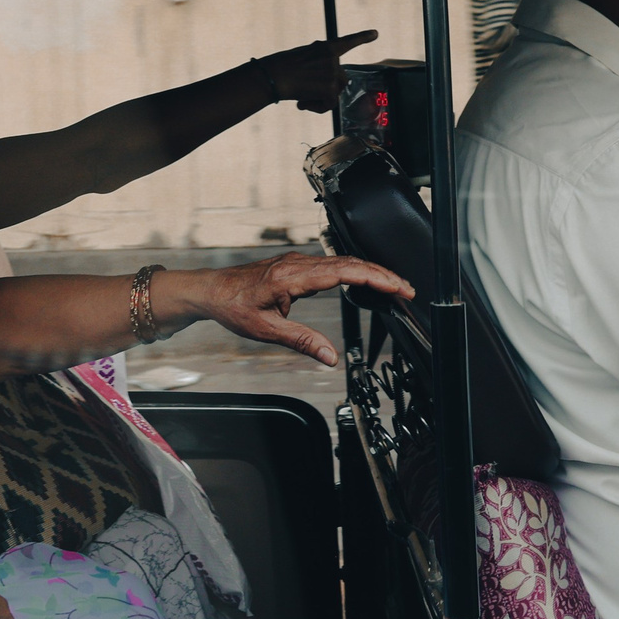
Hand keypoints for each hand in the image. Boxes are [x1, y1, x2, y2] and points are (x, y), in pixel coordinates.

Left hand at [160, 251, 411, 366]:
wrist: (211, 290)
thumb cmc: (233, 306)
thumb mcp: (266, 329)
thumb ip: (301, 341)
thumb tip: (330, 357)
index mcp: (293, 276)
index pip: (343, 271)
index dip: (374, 277)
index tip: (397, 286)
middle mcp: (298, 264)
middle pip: (350, 263)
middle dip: (382, 274)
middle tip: (408, 290)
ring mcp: (298, 262)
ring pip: (344, 261)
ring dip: (371, 271)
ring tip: (396, 286)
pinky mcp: (298, 266)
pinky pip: (333, 264)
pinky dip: (355, 271)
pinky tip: (366, 279)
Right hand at [254, 31, 379, 112]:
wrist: (270, 76)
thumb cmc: (279, 69)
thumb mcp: (301, 59)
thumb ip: (317, 66)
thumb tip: (325, 87)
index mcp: (323, 48)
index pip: (346, 42)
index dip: (362, 38)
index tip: (375, 33)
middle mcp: (331, 58)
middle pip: (340, 79)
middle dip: (328, 89)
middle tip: (305, 93)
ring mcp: (332, 72)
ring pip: (335, 92)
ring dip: (321, 99)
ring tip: (301, 98)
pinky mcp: (330, 87)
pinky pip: (330, 104)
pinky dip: (317, 108)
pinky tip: (301, 104)